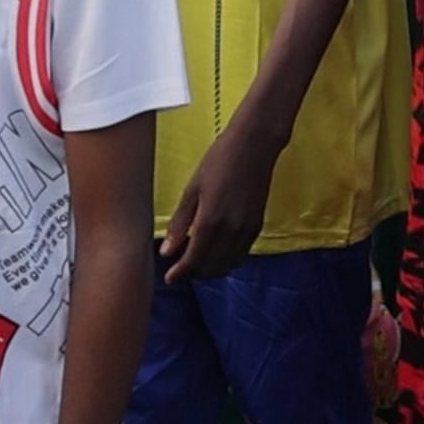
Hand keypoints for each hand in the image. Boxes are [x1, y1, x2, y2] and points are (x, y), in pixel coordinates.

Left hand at [160, 124, 280, 282]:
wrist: (254, 146)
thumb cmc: (218, 161)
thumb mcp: (192, 189)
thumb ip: (180, 223)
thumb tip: (166, 252)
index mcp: (210, 222)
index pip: (193, 261)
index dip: (180, 273)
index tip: (169, 278)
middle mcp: (230, 232)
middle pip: (211, 268)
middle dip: (194, 273)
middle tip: (181, 269)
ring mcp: (247, 231)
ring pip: (228, 265)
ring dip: (211, 269)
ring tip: (197, 262)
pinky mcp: (257, 226)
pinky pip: (241, 255)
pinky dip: (227, 260)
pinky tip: (217, 252)